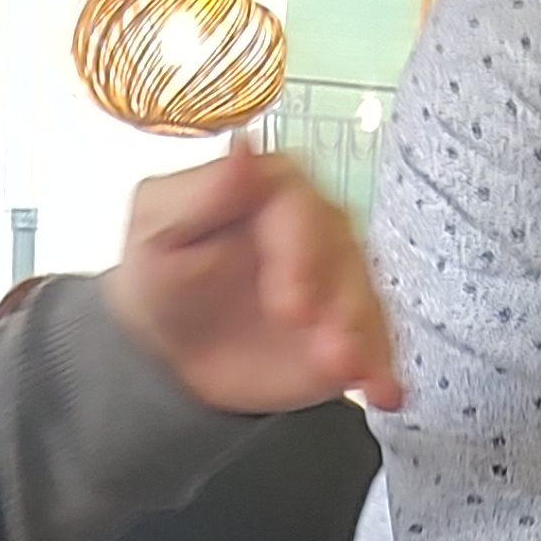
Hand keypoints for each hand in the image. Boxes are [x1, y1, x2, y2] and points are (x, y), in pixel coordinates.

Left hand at [99, 145, 403, 414]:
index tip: (290, 300)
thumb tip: (245, 149)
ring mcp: (338, 279)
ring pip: (366, 295)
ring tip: (344, 367)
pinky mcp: (350, 326)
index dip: (302, 249)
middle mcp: (316, 227)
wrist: (168, 346)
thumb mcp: (158, 227)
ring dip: (362, 333)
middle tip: (314, 334)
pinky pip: (376, 342)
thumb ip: (202, 191)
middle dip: (338, 296)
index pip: (300, 203)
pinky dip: (382, 367)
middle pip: (345, 250)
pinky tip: (383, 391)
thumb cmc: (161, 275)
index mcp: (269, 189)